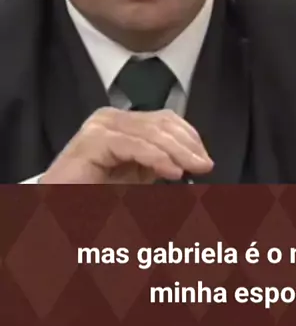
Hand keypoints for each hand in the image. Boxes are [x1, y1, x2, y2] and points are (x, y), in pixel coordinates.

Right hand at [40, 107, 213, 183]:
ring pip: (151, 132)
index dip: (190, 137)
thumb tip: (197, 160)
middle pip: (162, 123)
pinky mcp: (93, 140)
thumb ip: (160, 162)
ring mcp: (101, 126)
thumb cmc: (95, 194)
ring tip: (194, 168)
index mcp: (124, 123)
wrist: (58, 207)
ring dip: (177, 151)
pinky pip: (133, 145)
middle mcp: (112, 118)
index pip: (166, 120)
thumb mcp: (137, 175)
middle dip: (188, 144)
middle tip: (206, 165)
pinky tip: (172, 171)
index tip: (206, 160)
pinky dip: (156, 157)